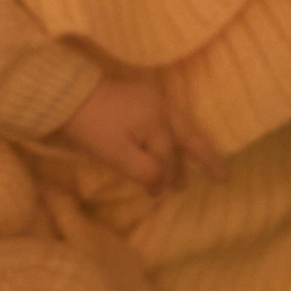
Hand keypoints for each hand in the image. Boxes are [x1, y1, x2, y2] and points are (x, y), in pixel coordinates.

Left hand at [59, 77, 225, 194]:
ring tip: (206, 164)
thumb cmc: (92, 126)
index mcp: (157, 121)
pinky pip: (169, 120)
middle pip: (189, 137)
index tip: (157, 197)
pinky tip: (177, 143)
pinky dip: (178, 135)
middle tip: (224, 178)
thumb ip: (144, 170)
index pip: (166, 159)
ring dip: (193, 147)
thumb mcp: (116, 153)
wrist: (67, 93)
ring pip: (182, 127)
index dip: (163, 179)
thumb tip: (163, 186)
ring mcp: (153, 99)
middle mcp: (162, 108)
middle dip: (206, 158)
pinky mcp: (142, 95)